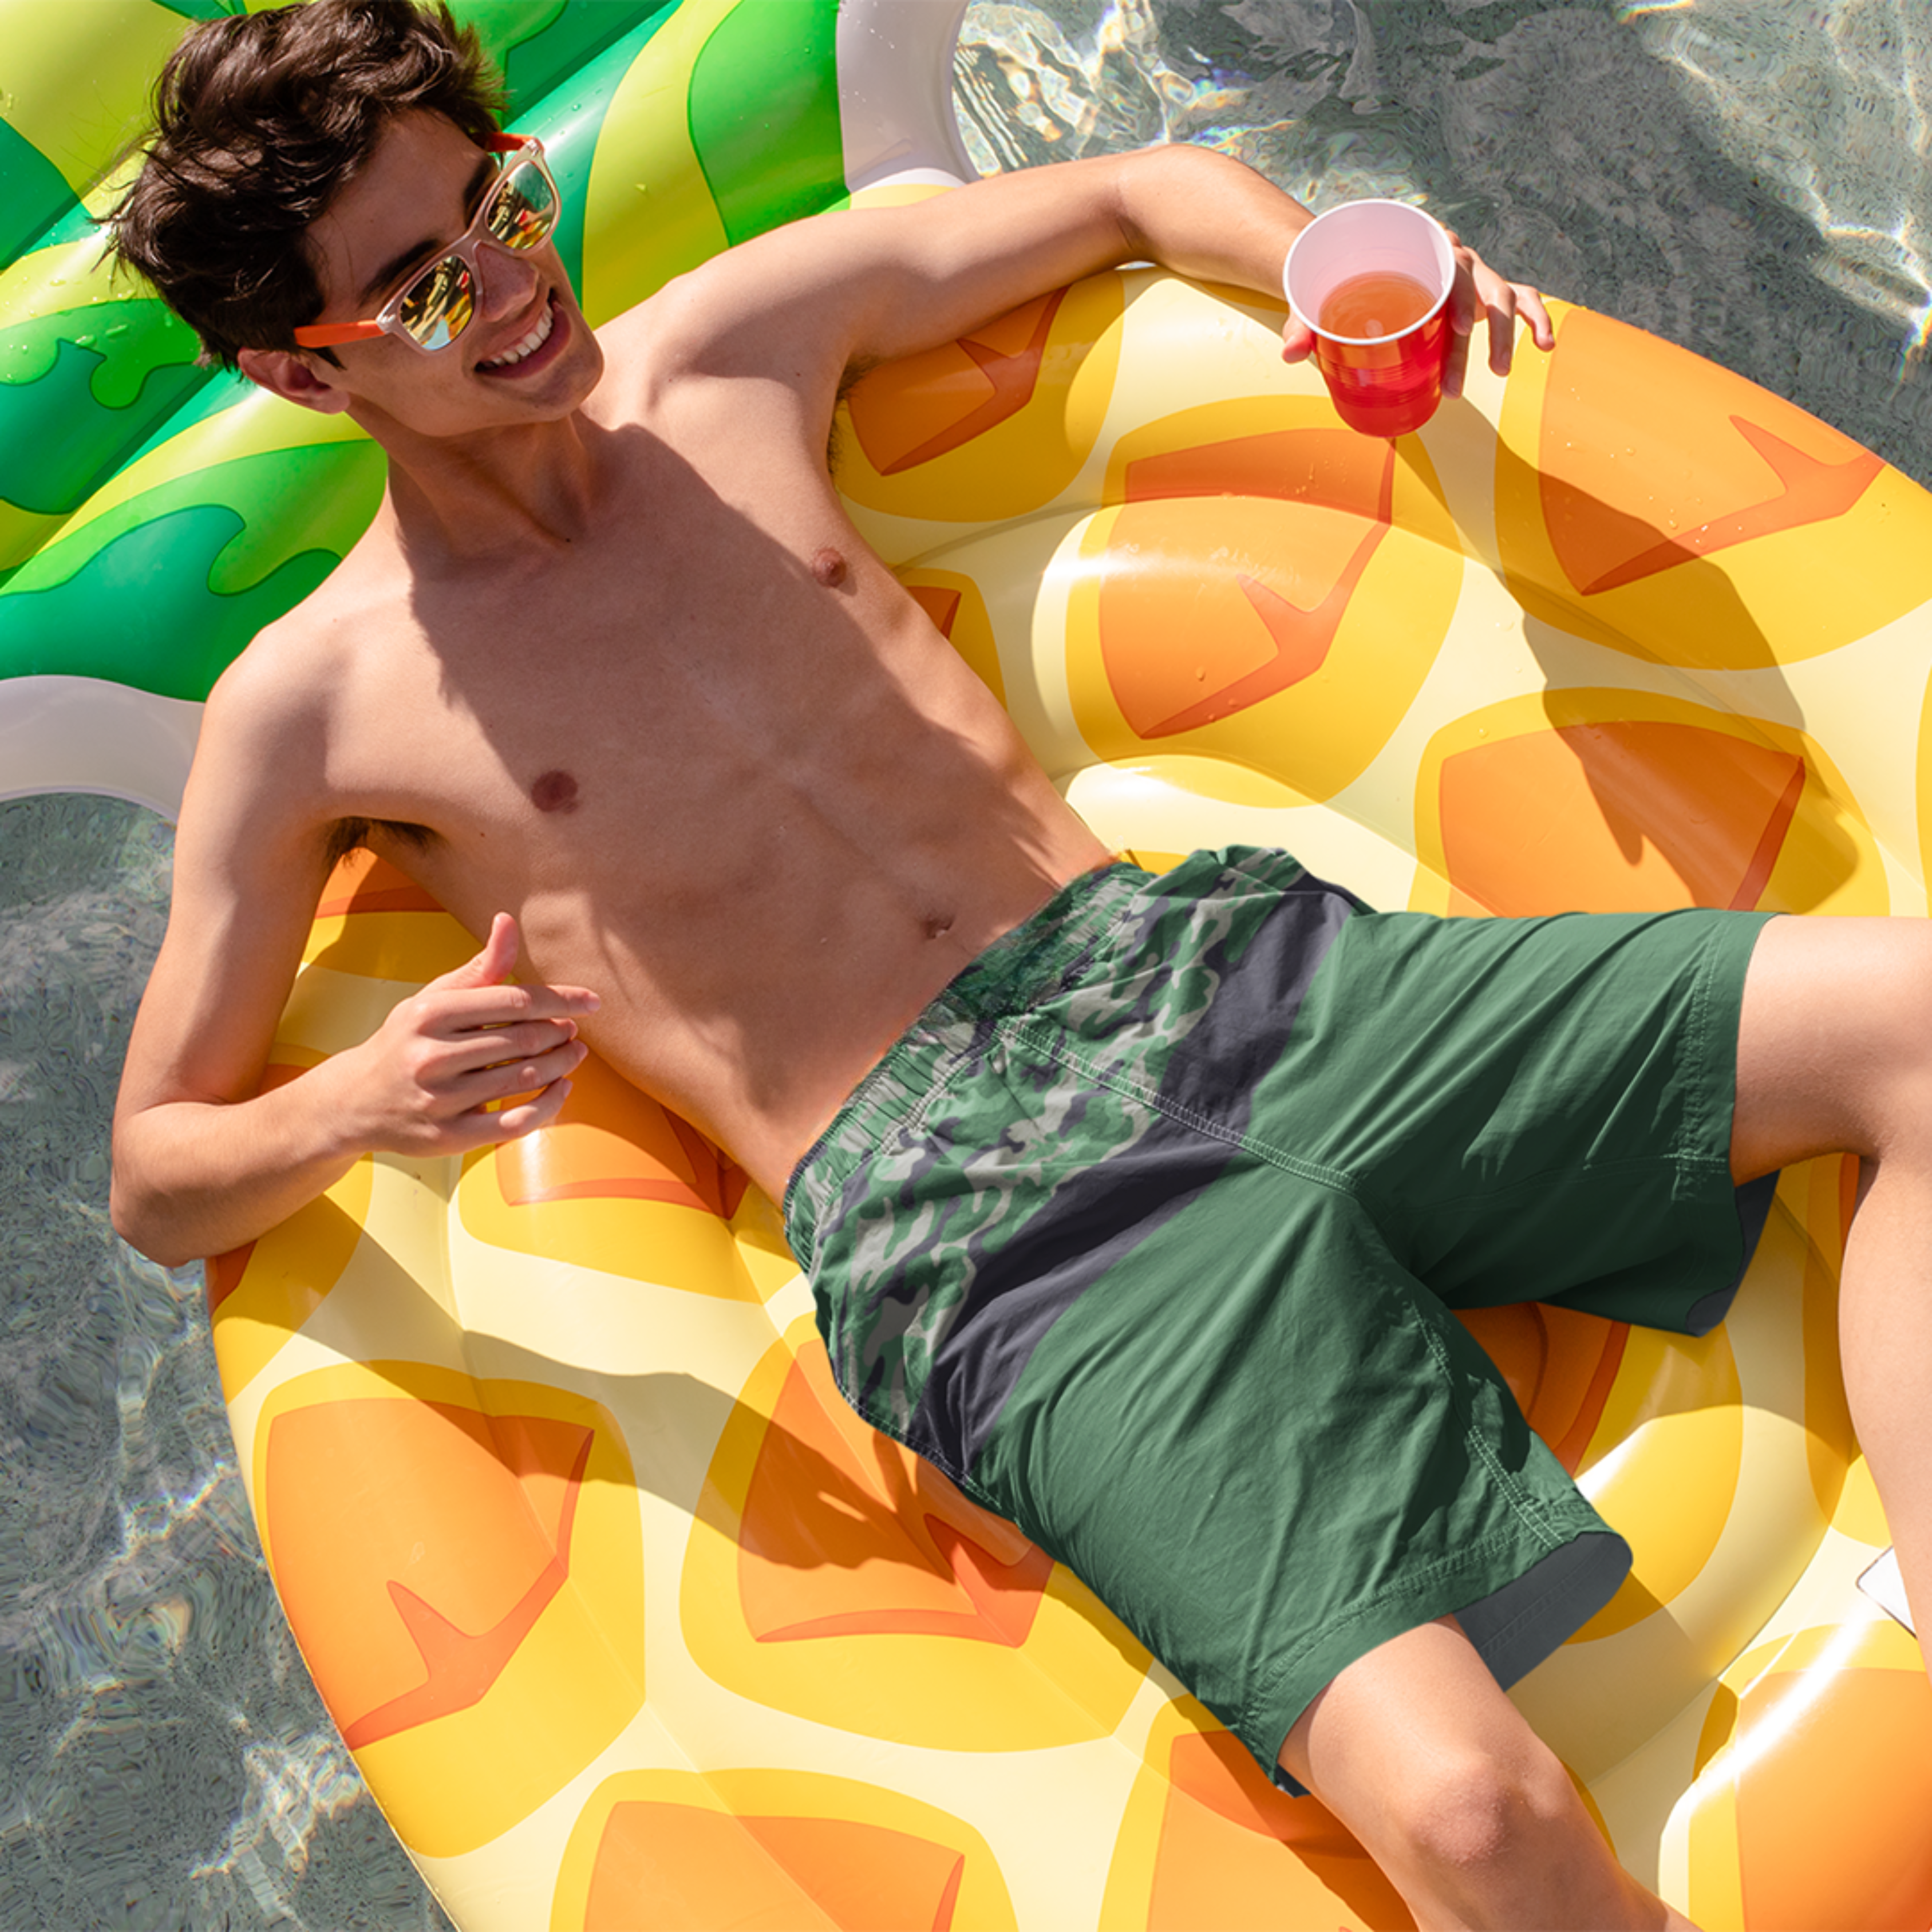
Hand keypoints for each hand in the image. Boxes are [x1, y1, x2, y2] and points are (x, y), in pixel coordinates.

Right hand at [335, 912, 597, 1156]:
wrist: (354, 1101)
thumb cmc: (407, 1040)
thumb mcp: (434, 999)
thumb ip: (480, 967)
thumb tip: (509, 920)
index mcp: (429, 1013)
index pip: (513, 1000)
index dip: (560, 1000)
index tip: (592, 1001)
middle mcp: (431, 1056)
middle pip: (522, 1040)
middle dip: (560, 1033)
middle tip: (575, 1030)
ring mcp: (439, 1100)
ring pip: (522, 1079)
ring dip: (561, 1066)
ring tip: (574, 1054)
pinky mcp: (448, 1137)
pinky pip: (514, 1124)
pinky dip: (548, 1106)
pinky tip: (562, 1089)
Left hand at [1280, 227, 1553, 394]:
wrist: (1353, 258)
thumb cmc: (1337, 279)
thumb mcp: (1316, 296)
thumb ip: (1303, 321)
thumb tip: (1290, 355)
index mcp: (1417, 246)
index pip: (1449, 265)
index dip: (1457, 297)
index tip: (1458, 330)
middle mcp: (1452, 255)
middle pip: (1477, 289)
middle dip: (1474, 339)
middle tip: (1458, 384)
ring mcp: (1471, 273)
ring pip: (1503, 296)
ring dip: (1503, 337)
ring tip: (1498, 373)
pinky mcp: (1482, 291)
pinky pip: (1520, 300)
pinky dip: (1535, 320)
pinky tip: (1546, 347)